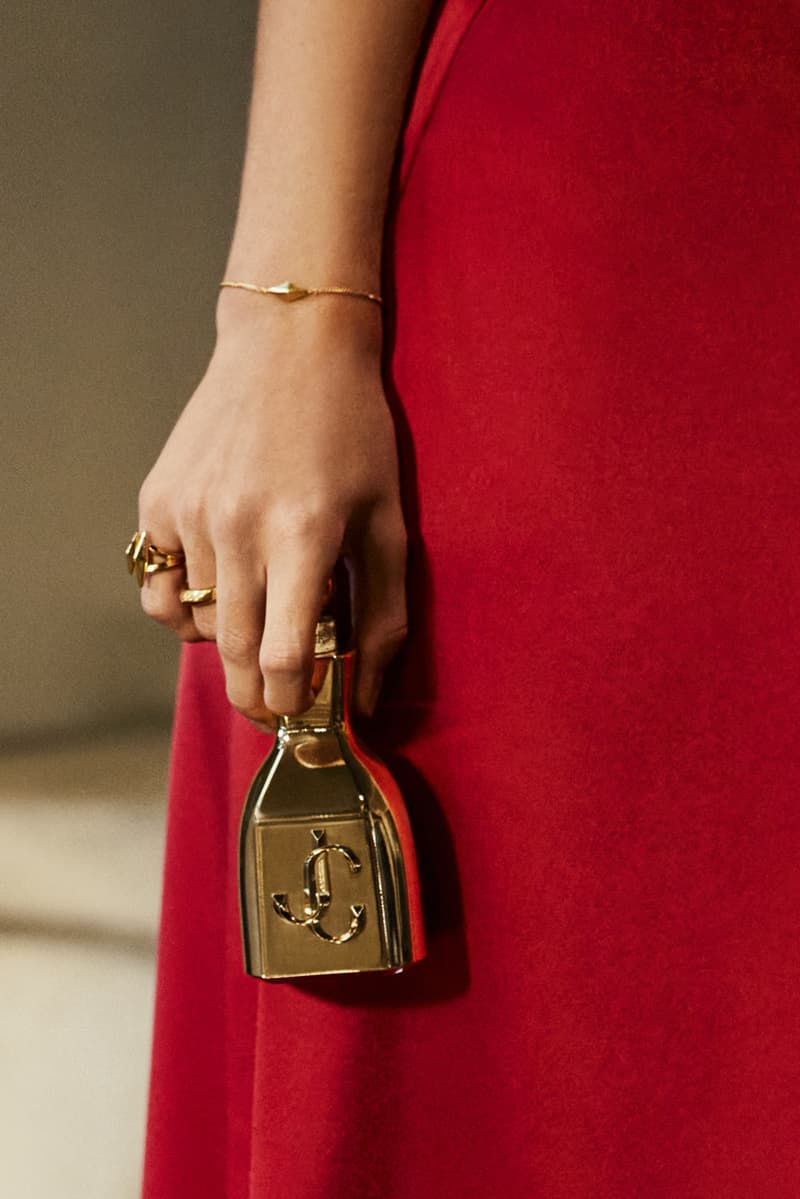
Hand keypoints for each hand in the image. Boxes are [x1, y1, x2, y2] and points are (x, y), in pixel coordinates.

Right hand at [137, 294, 407, 727]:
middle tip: (279, 705)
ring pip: (197, 626)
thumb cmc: (354, 433)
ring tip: (260, 623)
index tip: (307, 713)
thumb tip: (365, 698)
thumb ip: (384, 616)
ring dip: (231, 646)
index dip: (295, 704)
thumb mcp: (390, 521)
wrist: (290, 346)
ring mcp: (190, 514)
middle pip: (236, 657)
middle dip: (260, 699)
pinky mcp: (158, 501)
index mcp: (305, 534)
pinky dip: (183, 610)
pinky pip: (157, 590)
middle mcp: (239, 527)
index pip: (286, 659)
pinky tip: (218, 592)